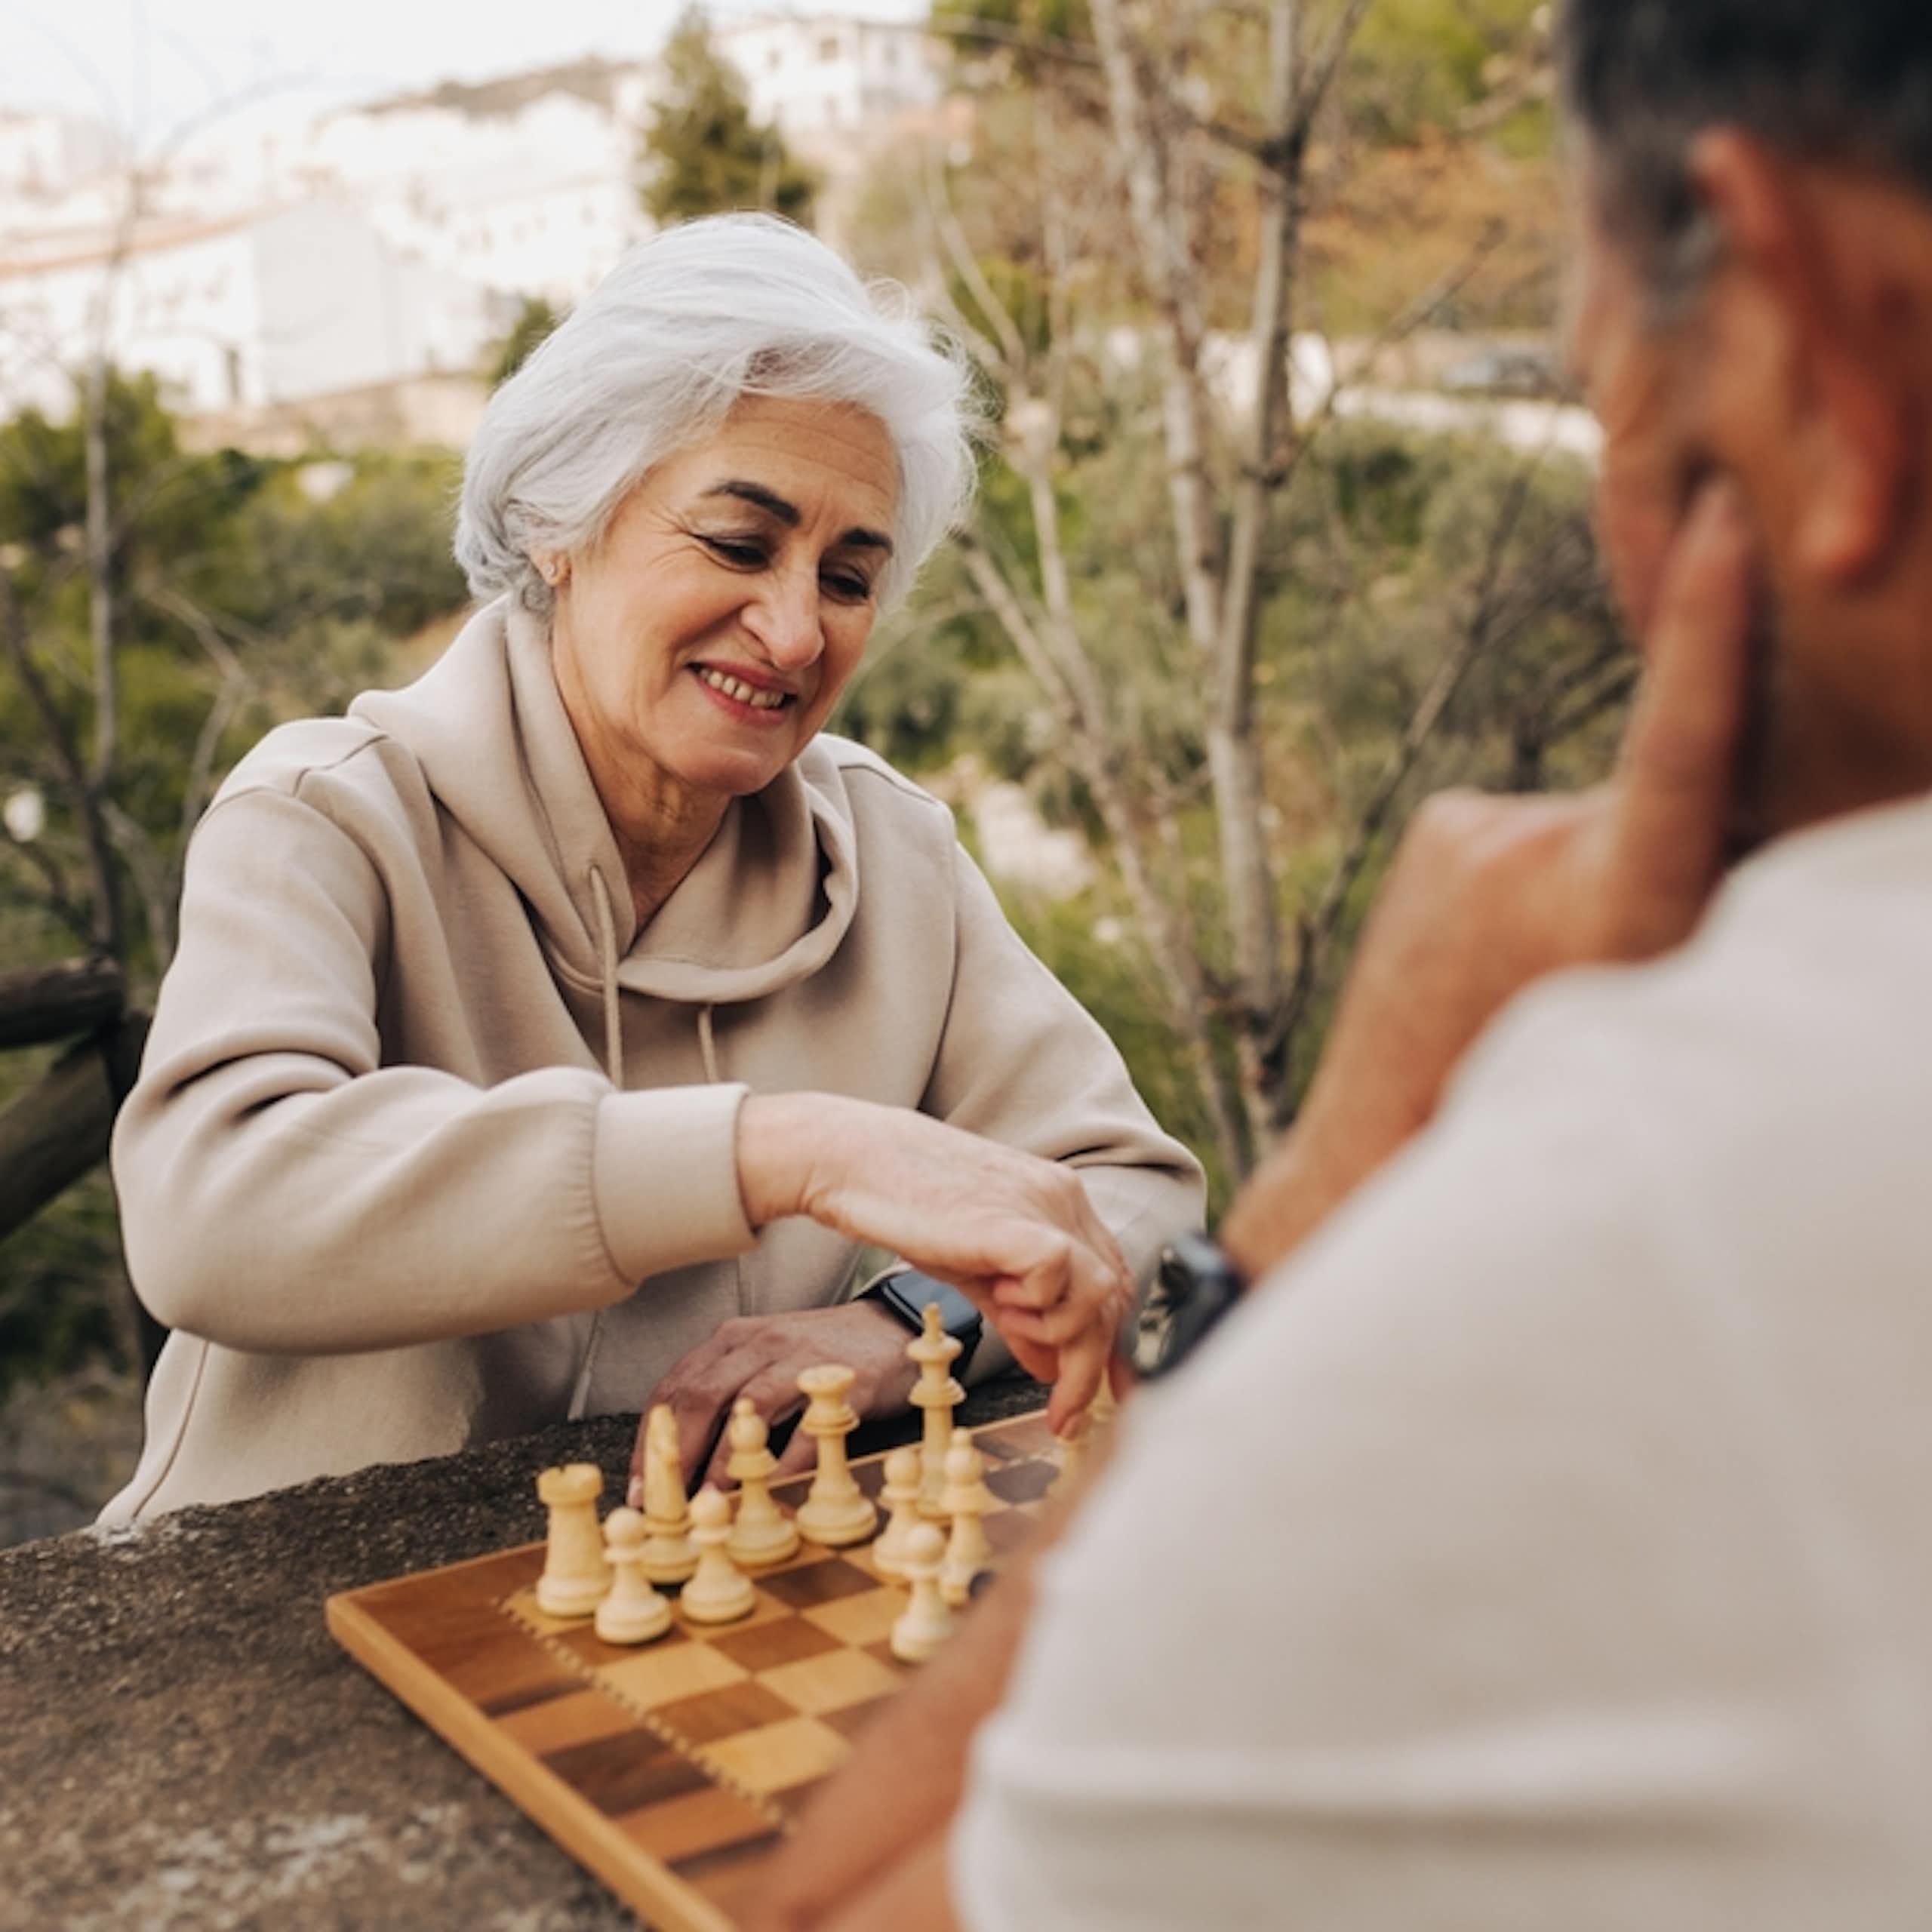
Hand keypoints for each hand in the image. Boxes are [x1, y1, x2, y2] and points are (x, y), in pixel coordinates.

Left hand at [631, 1301, 916, 1497]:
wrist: (890, 1328)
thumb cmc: (816, 1356)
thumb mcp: (760, 1363)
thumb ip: (722, 1397)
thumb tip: (676, 1460)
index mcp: (733, 1339)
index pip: (674, 1388)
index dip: (650, 1441)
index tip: (640, 1489)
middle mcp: (760, 1342)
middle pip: (702, 1395)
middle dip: (675, 1454)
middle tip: (665, 1504)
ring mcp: (803, 1357)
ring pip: (749, 1407)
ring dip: (724, 1462)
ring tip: (709, 1503)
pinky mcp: (845, 1381)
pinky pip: (809, 1428)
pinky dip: (786, 1464)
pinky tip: (770, 1494)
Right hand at [737, 1095, 1132, 1431]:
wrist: (855, 1161)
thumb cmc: (907, 1207)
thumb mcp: (976, 1269)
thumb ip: (1019, 1315)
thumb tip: (1051, 1365)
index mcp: (1060, 1202)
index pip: (1115, 1281)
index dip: (1114, 1344)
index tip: (1099, 1393)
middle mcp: (1064, 1200)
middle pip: (1114, 1297)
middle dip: (1094, 1368)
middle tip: (1064, 1415)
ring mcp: (1044, 1206)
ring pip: (1101, 1294)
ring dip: (1060, 1333)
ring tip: (1008, 1321)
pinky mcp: (1015, 1222)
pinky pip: (1060, 1278)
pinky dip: (1038, 1307)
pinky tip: (999, 1300)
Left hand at [1224, 479, 1757, 1282]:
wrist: (1375, 1146)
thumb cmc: (1531, 1091)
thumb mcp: (1647, 1008)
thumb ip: (1691, 896)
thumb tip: (1722, 799)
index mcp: (1608, 904)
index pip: (1678, 743)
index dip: (1709, 630)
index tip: (1720, 521)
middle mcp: (1534, 848)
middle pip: (1661, 797)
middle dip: (1676, 843)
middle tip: (1613, 956)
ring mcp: (1474, 830)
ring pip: (1593, 813)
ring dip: (1595, 865)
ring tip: (1538, 967)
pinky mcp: (1442, 824)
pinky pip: (1531, 823)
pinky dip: (1540, 864)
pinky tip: (1495, 945)